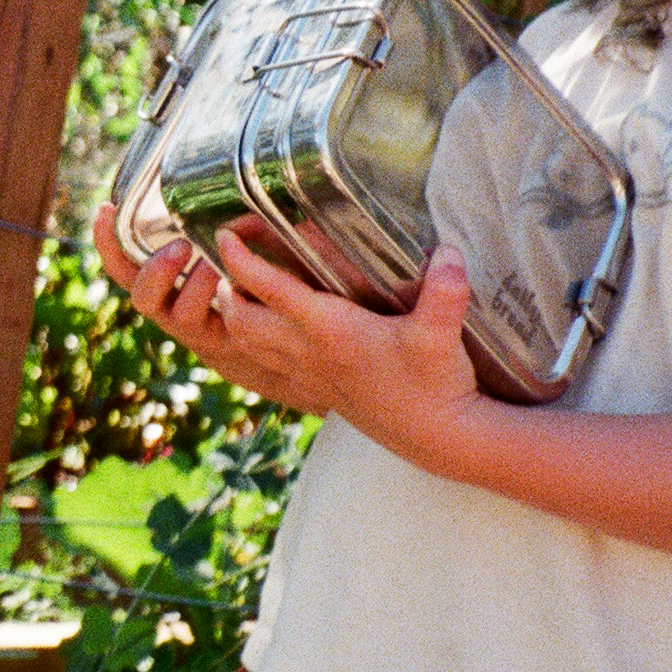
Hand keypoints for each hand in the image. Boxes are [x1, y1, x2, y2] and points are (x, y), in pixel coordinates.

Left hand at [91, 202, 486, 460]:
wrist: (436, 437)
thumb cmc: (436, 383)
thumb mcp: (442, 334)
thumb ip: (445, 291)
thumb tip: (448, 251)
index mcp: (329, 330)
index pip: (269, 289)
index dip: (238, 259)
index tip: (222, 234)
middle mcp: (308, 352)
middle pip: (240, 319)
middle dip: (226, 288)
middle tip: (231, 260)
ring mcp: (308, 374)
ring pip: (247, 343)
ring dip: (235, 315)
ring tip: (243, 289)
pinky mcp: (316, 390)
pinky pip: (266, 363)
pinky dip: (254, 341)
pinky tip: (271, 327)